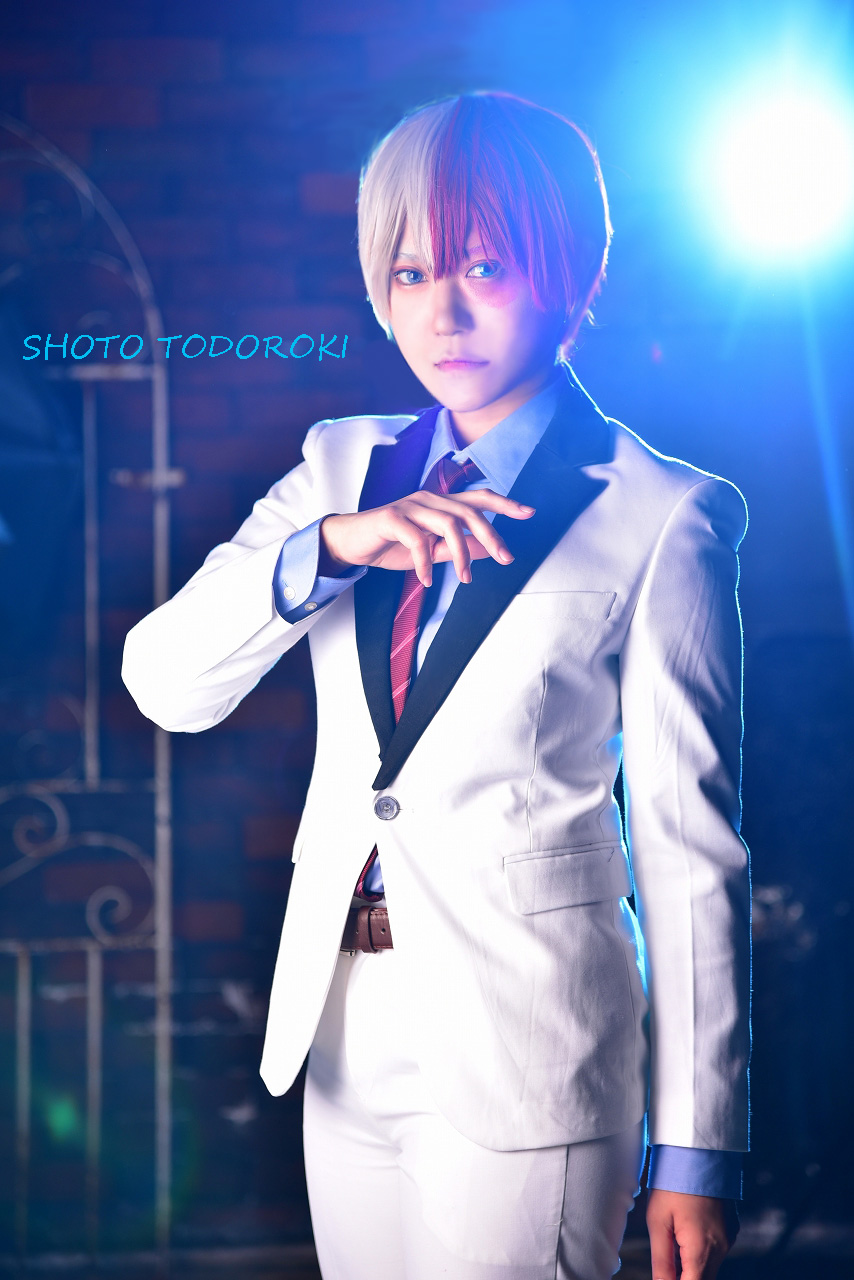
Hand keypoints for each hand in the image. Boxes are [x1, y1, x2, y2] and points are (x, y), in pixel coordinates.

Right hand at [318, 489, 535, 586]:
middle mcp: (429, 498)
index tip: (529, 513)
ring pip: (448, 523)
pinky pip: (417, 540)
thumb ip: (458, 548)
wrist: (352, 543)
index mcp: (441, 503)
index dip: (505, 503)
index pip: (478, 498)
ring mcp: (410, 505)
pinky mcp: (391, 517)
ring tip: (465, 578)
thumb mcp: (431, 551)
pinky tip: (428, 580)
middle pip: (470, 510)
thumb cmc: (392, 545)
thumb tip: (489, 551)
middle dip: (492, 534)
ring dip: (462, 554)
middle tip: (506, 558)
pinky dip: (426, 562)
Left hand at [646, 1189, 738, 1279]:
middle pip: (702, 1279)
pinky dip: (700, 1252)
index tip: (665, 1278)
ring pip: (709, 1267)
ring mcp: (728, 1238)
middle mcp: (721, 1248)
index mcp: (702, 1249)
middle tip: (666, 1264)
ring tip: (672, 1240)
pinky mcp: (730, 1228)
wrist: (699, 1149)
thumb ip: (661, 1260)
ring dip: (691, 1265)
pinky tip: (684, 1232)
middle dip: (683, 1276)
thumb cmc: (674, 1180)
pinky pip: (716, 1251)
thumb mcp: (658, 1220)